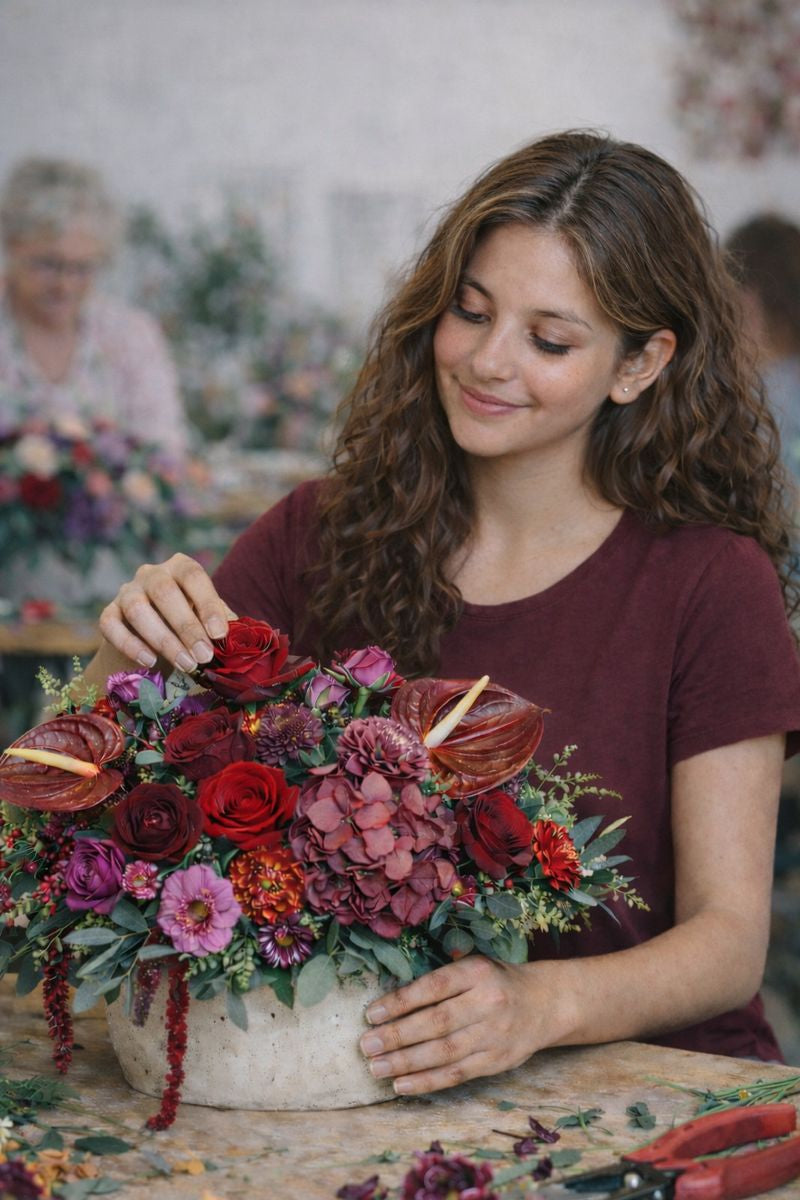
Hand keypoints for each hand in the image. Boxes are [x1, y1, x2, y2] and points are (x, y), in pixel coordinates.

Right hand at [98, 553, 235, 672]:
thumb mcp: (207, 619)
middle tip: (204, 656)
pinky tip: (150, 661)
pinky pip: (111, 625)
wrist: (151, 638)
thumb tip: (239, 638)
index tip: (220, 633)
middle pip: (164, 592)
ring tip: (186, 665)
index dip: (207, 603)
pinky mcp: (108, 613)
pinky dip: (131, 644)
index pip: (193, 576)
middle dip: (186, 627)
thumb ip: (221, 622)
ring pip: (138, 609)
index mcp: (180, 567)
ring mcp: (126, 592)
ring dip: (164, 640)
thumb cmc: (189, 623)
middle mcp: (151, 574)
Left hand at [358, 956, 546, 1095]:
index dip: (400, 1002)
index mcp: (477, 972)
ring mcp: (494, 1035)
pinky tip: (401, 1084)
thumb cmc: (496, 981)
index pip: (433, 988)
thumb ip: (440, 979)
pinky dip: (426, 1081)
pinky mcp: (496, 1062)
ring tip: (376, 1068)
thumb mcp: (473, 966)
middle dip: (396, 1036)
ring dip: (406, 1063)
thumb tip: (391, 1002)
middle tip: (366, 1046)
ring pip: (444, 1052)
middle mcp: (487, 1003)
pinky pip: (456, 1074)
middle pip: (436, 1023)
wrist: (545, 1003)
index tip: (371, 1014)